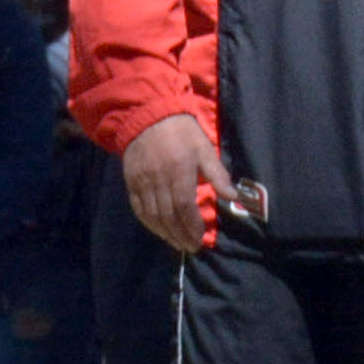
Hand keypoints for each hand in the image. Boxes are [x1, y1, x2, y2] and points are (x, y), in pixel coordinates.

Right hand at [120, 114, 235, 257]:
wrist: (147, 116)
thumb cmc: (181, 132)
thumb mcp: (204, 148)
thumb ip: (217, 174)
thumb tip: (233, 197)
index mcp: (179, 171)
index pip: (184, 205)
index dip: (191, 225)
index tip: (200, 238)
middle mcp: (158, 179)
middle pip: (168, 215)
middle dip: (180, 234)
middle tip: (191, 247)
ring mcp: (142, 182)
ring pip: (152, 215)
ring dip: (165, 233)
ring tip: (177, 243)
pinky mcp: (131, 182)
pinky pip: (138, 208)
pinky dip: (148, 223)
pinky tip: (158, 230)